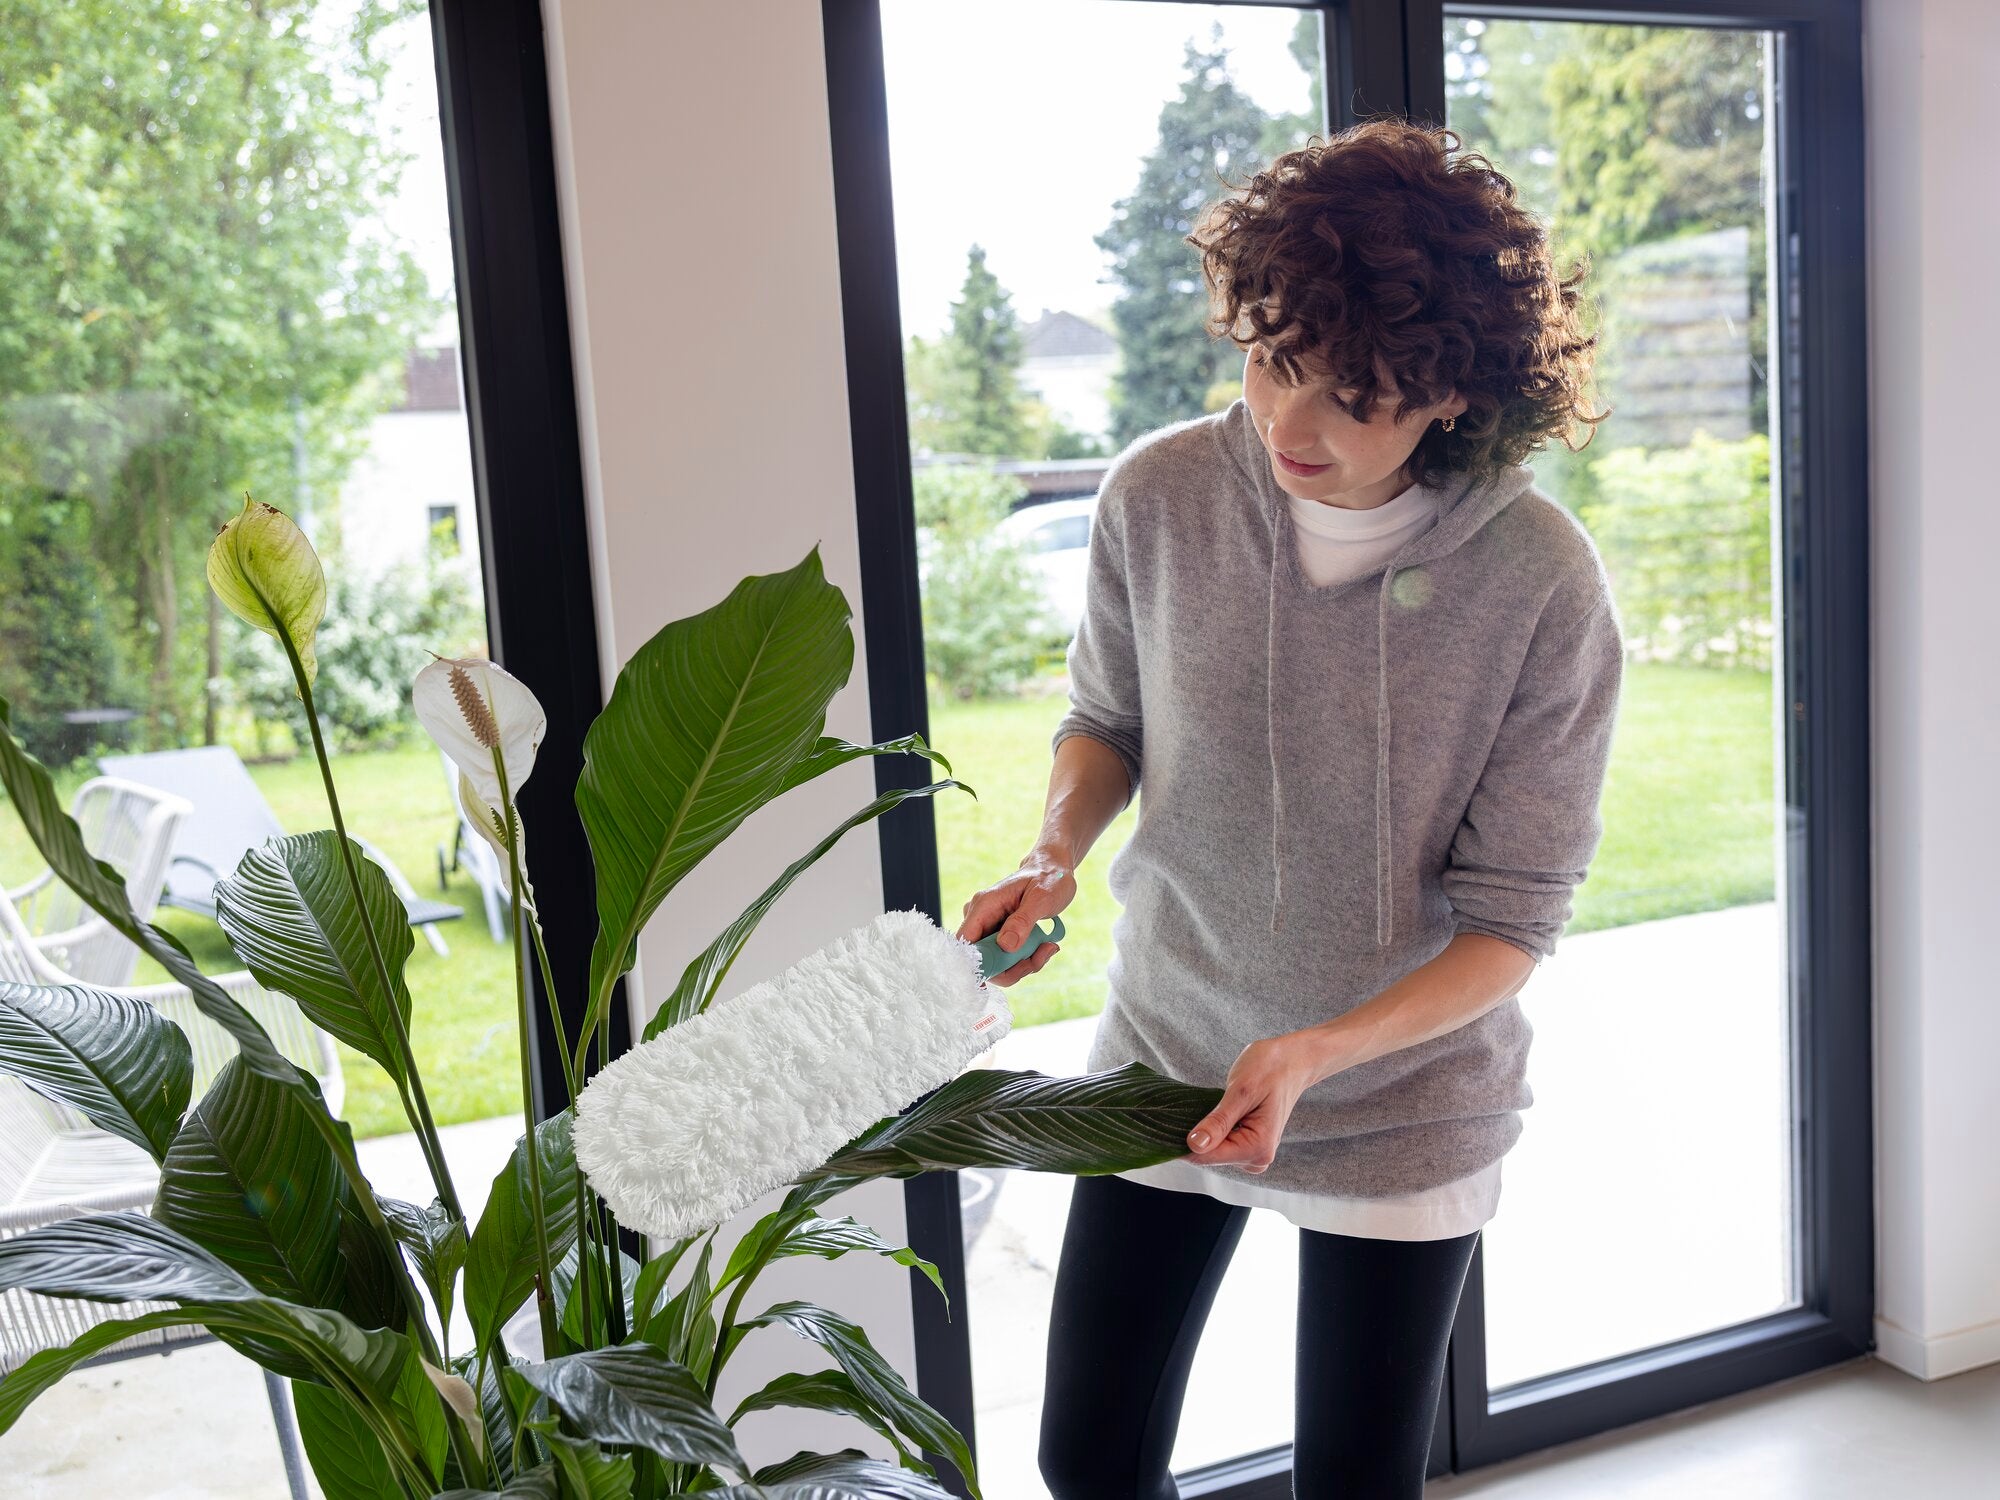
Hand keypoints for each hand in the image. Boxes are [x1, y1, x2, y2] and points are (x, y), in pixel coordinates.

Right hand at [955, 848, 1074, 987]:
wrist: (1054, 871)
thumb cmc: (1049, 879)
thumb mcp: (1041, 898)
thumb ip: (1023, 921)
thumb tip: (1006, 946)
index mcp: (984, 905)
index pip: (965, 942)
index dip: (977, 964)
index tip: (1005, 972)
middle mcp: (981, 918)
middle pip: (982, 960)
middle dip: (1012, 967)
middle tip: (1041, 955)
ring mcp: (989, 928)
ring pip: (996, 963)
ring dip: (1022, 964)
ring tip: (1047, 947)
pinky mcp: (999, 936)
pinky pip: (1006, 959)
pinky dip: (1025, 960)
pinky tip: (1044, 946)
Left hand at [1183, 1034, 1317, 1174]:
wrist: (1292, 1061)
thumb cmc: (1270, 1069)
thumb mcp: (1240, 1091)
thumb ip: (1218, 1121)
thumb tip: (1194, 1145)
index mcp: (1257, 1148)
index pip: (1207, 1156)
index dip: (1183, 1141)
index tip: (1167, 1122)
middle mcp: (1257, 1159)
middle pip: (1209, 1156)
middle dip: (1196, 1134)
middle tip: (1193, 1104)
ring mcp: (1253, 1155)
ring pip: (1213, 1151)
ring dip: (1205, 1131)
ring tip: (1210, 1104)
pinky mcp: (1248, 1147)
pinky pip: (1221, 1144)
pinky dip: (1212, 1130)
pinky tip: (1215, 1112)